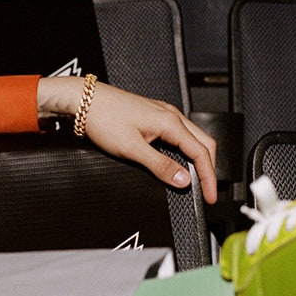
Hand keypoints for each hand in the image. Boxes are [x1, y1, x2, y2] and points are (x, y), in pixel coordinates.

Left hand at [36, 77, 219, 204]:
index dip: (209, 177)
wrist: (84, 100)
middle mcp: (171, 115)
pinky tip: (180, 160)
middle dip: (210, 168)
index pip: (201, 153)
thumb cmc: (103, 117)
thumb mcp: (131, 148)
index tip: (211, 196)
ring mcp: (164, 114)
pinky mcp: (154, 116)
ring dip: (200, 158)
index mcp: (170, 122)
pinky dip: (187, 150)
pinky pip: (181, 134)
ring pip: (194, 137)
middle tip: (209, 190)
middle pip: (204, 143)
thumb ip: (159, 165)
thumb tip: (183, 180)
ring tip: (198, 179)